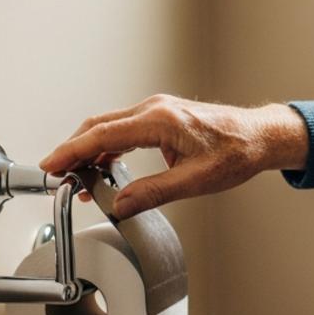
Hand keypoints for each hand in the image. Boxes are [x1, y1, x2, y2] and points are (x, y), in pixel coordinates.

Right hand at [39, 94, 308, 218]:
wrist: (261, 137)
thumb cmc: (238, 153)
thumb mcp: (196, 181)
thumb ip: (154, 193)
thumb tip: (121, 205)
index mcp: (162, 120)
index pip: (103, 134)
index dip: (72, 152)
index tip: (52, 166)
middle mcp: (156, 109)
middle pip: (100, 126)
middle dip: (73, 151)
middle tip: (56, 176)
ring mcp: (159, 110)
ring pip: (110, 127)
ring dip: (90, 150)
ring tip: (76, 179)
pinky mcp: (163, 117)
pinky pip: (125, 129)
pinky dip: (109, 147)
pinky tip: (102, 168)